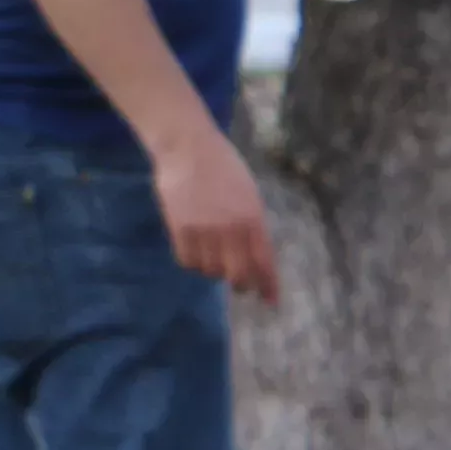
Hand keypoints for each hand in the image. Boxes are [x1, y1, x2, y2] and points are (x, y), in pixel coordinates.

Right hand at [154, 122, 279, 305]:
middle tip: (242, 286)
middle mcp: (231, 228)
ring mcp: (204, 229)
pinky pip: (188, 261)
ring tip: (215, 257)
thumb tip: (256, 258)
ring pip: (211, 271)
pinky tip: (197, 253)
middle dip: (243, 285)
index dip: (268, 285)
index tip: (271, 301)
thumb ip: (253, 226)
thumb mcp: (250, 196)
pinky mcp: (179, 228)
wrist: (187, 147)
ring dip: (215, 271)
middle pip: (238, 275)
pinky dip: (194, 263)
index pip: (264, 262)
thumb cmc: (223, 168)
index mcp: (253, 219)